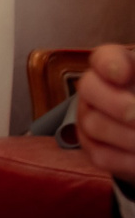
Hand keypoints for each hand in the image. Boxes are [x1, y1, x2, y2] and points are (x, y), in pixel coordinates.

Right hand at [78, 44, 134, 182]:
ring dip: (128, 137)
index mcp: (118, 67)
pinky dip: (126, 160)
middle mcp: (96, 89)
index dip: (110, 64)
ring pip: (94, 125)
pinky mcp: (92, 147)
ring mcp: (89, 118)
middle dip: (116, 104)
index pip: (104, 57)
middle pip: (88, 87)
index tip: (124, 74)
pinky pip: (101, 155)